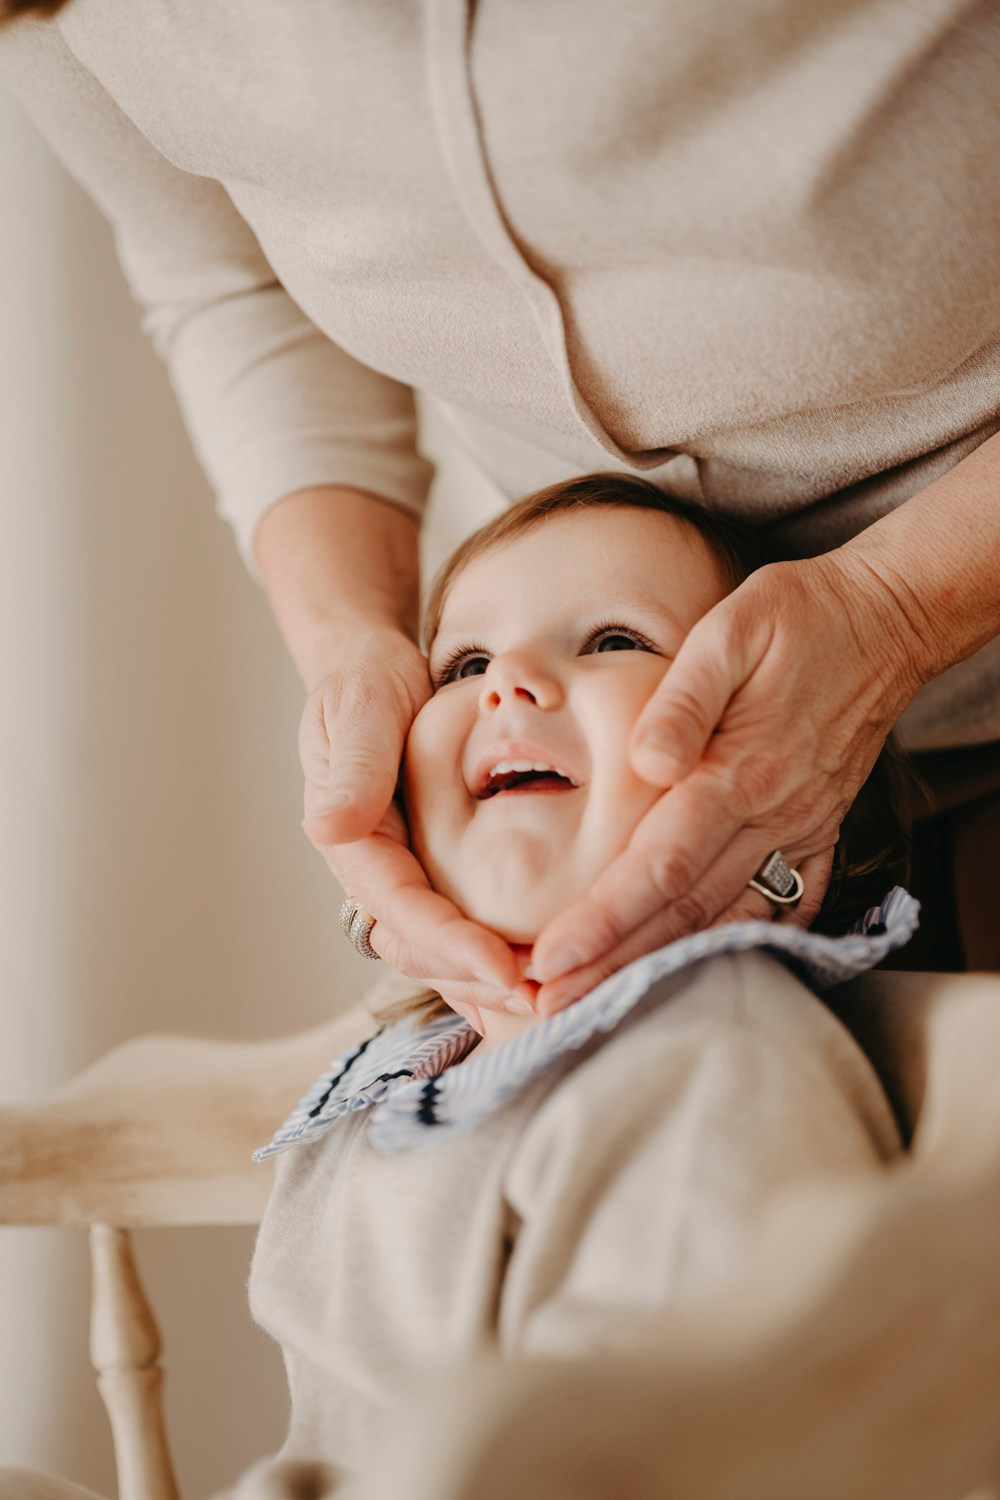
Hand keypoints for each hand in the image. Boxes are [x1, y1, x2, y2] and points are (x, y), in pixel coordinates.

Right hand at [299, 625, 524, 1013]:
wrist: (373, 670)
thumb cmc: (366, 681)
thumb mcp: (359, 707)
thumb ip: (353, 766)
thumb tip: (326, 829)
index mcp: (351, 839)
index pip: (401, 907)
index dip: (451, 944)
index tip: (506, 970)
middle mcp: (373, 870)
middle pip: (421, 949)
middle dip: (479, 980)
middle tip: (547, 1000)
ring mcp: (401, 876)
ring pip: (439, 953)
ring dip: (489, 983)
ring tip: (552, 999)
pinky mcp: (430, 873)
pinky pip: (456, 932)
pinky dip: (489, 964)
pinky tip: (532, 988)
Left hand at [531, 551, 922, 1013]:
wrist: (884, 621)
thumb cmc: (795, 617)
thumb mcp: (730, 629)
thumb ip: (683, 698)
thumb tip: (641, 763)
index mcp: (740, 771)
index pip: (661, 864)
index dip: (604, 918)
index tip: (551, 958)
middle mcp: (774, 814)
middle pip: (685, 909)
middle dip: (614, 963)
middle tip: (551, 1006)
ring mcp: (803, 829)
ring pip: (727, 919)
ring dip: (662, 965)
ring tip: (600, 1001)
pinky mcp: (819, 830)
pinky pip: (782, 905)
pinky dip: (738, 943)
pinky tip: (697, 970)